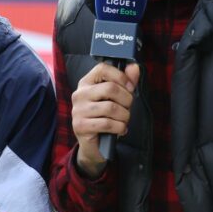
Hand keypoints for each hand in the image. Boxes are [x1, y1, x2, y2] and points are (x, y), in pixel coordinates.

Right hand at [70, 62, 140, 176]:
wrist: (94, 144)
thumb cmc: (105, 117)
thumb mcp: (117, 98)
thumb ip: (126, 82)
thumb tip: (134, 67)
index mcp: (86, 83)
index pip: (103, 69)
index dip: (121, 76)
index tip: (130, 87)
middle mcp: (79, 94)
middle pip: (110, 88)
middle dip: (126, 100)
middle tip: (127, 108)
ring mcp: (78, 110)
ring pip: (111, 107)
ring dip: (124, 116)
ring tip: (123, 120)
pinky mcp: (80, 126)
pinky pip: (107, 123)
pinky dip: (119, 127)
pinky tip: (120, 129)